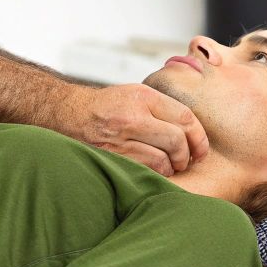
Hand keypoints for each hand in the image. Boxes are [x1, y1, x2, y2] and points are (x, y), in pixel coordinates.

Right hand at [56, 83, 209, 175]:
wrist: (66, 112)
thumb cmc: (105, 106)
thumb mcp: (133, 93)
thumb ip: (161, 106)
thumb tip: (194, 127)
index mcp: (143, 96)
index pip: (185, 117)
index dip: (199, 137)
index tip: (201, 149)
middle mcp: (132, 115)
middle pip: (177, 141)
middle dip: (186, 156)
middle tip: (185, 160)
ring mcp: (120, 137)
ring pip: (163, 160)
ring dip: (170, 167)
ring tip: (168, 166)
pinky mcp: (111, 155)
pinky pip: (144, 170)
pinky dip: (154, 173)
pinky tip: (151, 169)